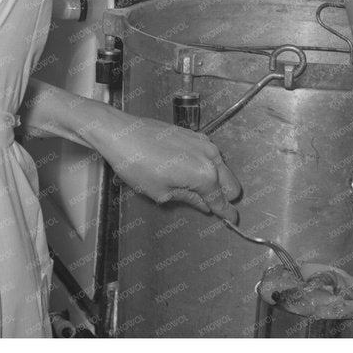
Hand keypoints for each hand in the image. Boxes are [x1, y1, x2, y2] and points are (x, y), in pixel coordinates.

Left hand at [94, 111, 241, 221]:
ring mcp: (203, 141)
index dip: (226, 213)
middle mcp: (210, 156)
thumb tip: (204, 204)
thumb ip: (189, 199)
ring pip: (221, 168)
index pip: (222, 200)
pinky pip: (209, 155)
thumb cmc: (137, 164)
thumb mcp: (162, 192)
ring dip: (214, 180)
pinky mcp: (194, 134)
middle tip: (207, 205)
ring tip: (190, 188)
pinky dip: (204, 166)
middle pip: (231, 184)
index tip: (232, 219)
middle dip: (222, 196)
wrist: (121, 133)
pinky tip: (185, 171)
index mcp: (205, 175)